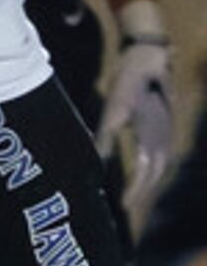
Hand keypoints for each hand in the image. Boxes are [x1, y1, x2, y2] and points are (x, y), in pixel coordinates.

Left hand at [99, 17, 174, 213]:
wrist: (150, 58)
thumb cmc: (130, 81)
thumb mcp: (114, 108)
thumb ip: (107, 136)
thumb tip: (96, 161)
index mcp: (155, 135)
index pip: (146, 172)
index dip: (136, 191)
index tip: (123, 206)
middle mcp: (165, 137)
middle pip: (155, 173)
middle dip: (142, 192)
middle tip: (126, 207)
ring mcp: (167, 132)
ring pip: (159, 165)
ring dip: (147, 183)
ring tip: (132, 197)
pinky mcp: (163, 127)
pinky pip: (158, 155)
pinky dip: (149, 169)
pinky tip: (139, 174)